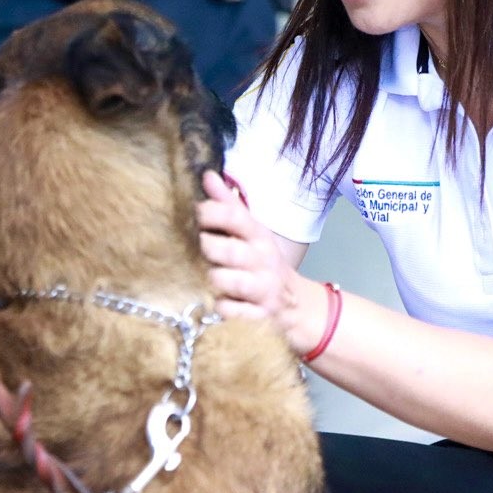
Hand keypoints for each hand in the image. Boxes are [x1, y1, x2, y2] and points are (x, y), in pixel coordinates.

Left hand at [197, 171, 322, 350]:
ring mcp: (263, 290)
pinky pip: (234, 312)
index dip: (212, 212)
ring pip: (232, 282)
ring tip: (206, 277)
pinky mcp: (260, 317)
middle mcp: (262, 261)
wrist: (296, 306)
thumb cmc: (262, 264)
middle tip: (199, 248)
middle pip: (232, 250)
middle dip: (210, 248)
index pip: (237, 217)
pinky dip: (223, 308)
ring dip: (214, 279)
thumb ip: (228, 206)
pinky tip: (218, 304)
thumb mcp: (250, 233)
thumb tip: (208, 175)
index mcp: (258, 236)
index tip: (195, 213)